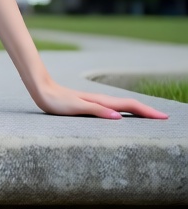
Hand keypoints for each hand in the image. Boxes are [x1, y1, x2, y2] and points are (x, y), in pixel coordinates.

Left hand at [33, 78, 167, 120]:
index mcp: (102, 101)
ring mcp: (97, 102)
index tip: (163, 117)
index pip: (130, 106)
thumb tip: (119, 117)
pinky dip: (125, 111)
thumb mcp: (77, 107)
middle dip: (148, 111)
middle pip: (130, 105)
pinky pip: (114, 108)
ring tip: (150, 116)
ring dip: (138, 110)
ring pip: (123, 106)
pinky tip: (124, 115)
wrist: (43, 90)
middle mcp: (102, 101)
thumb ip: (97, 111)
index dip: (147, 111)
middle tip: (164, 117)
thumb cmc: (57, 101)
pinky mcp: (91, 104)